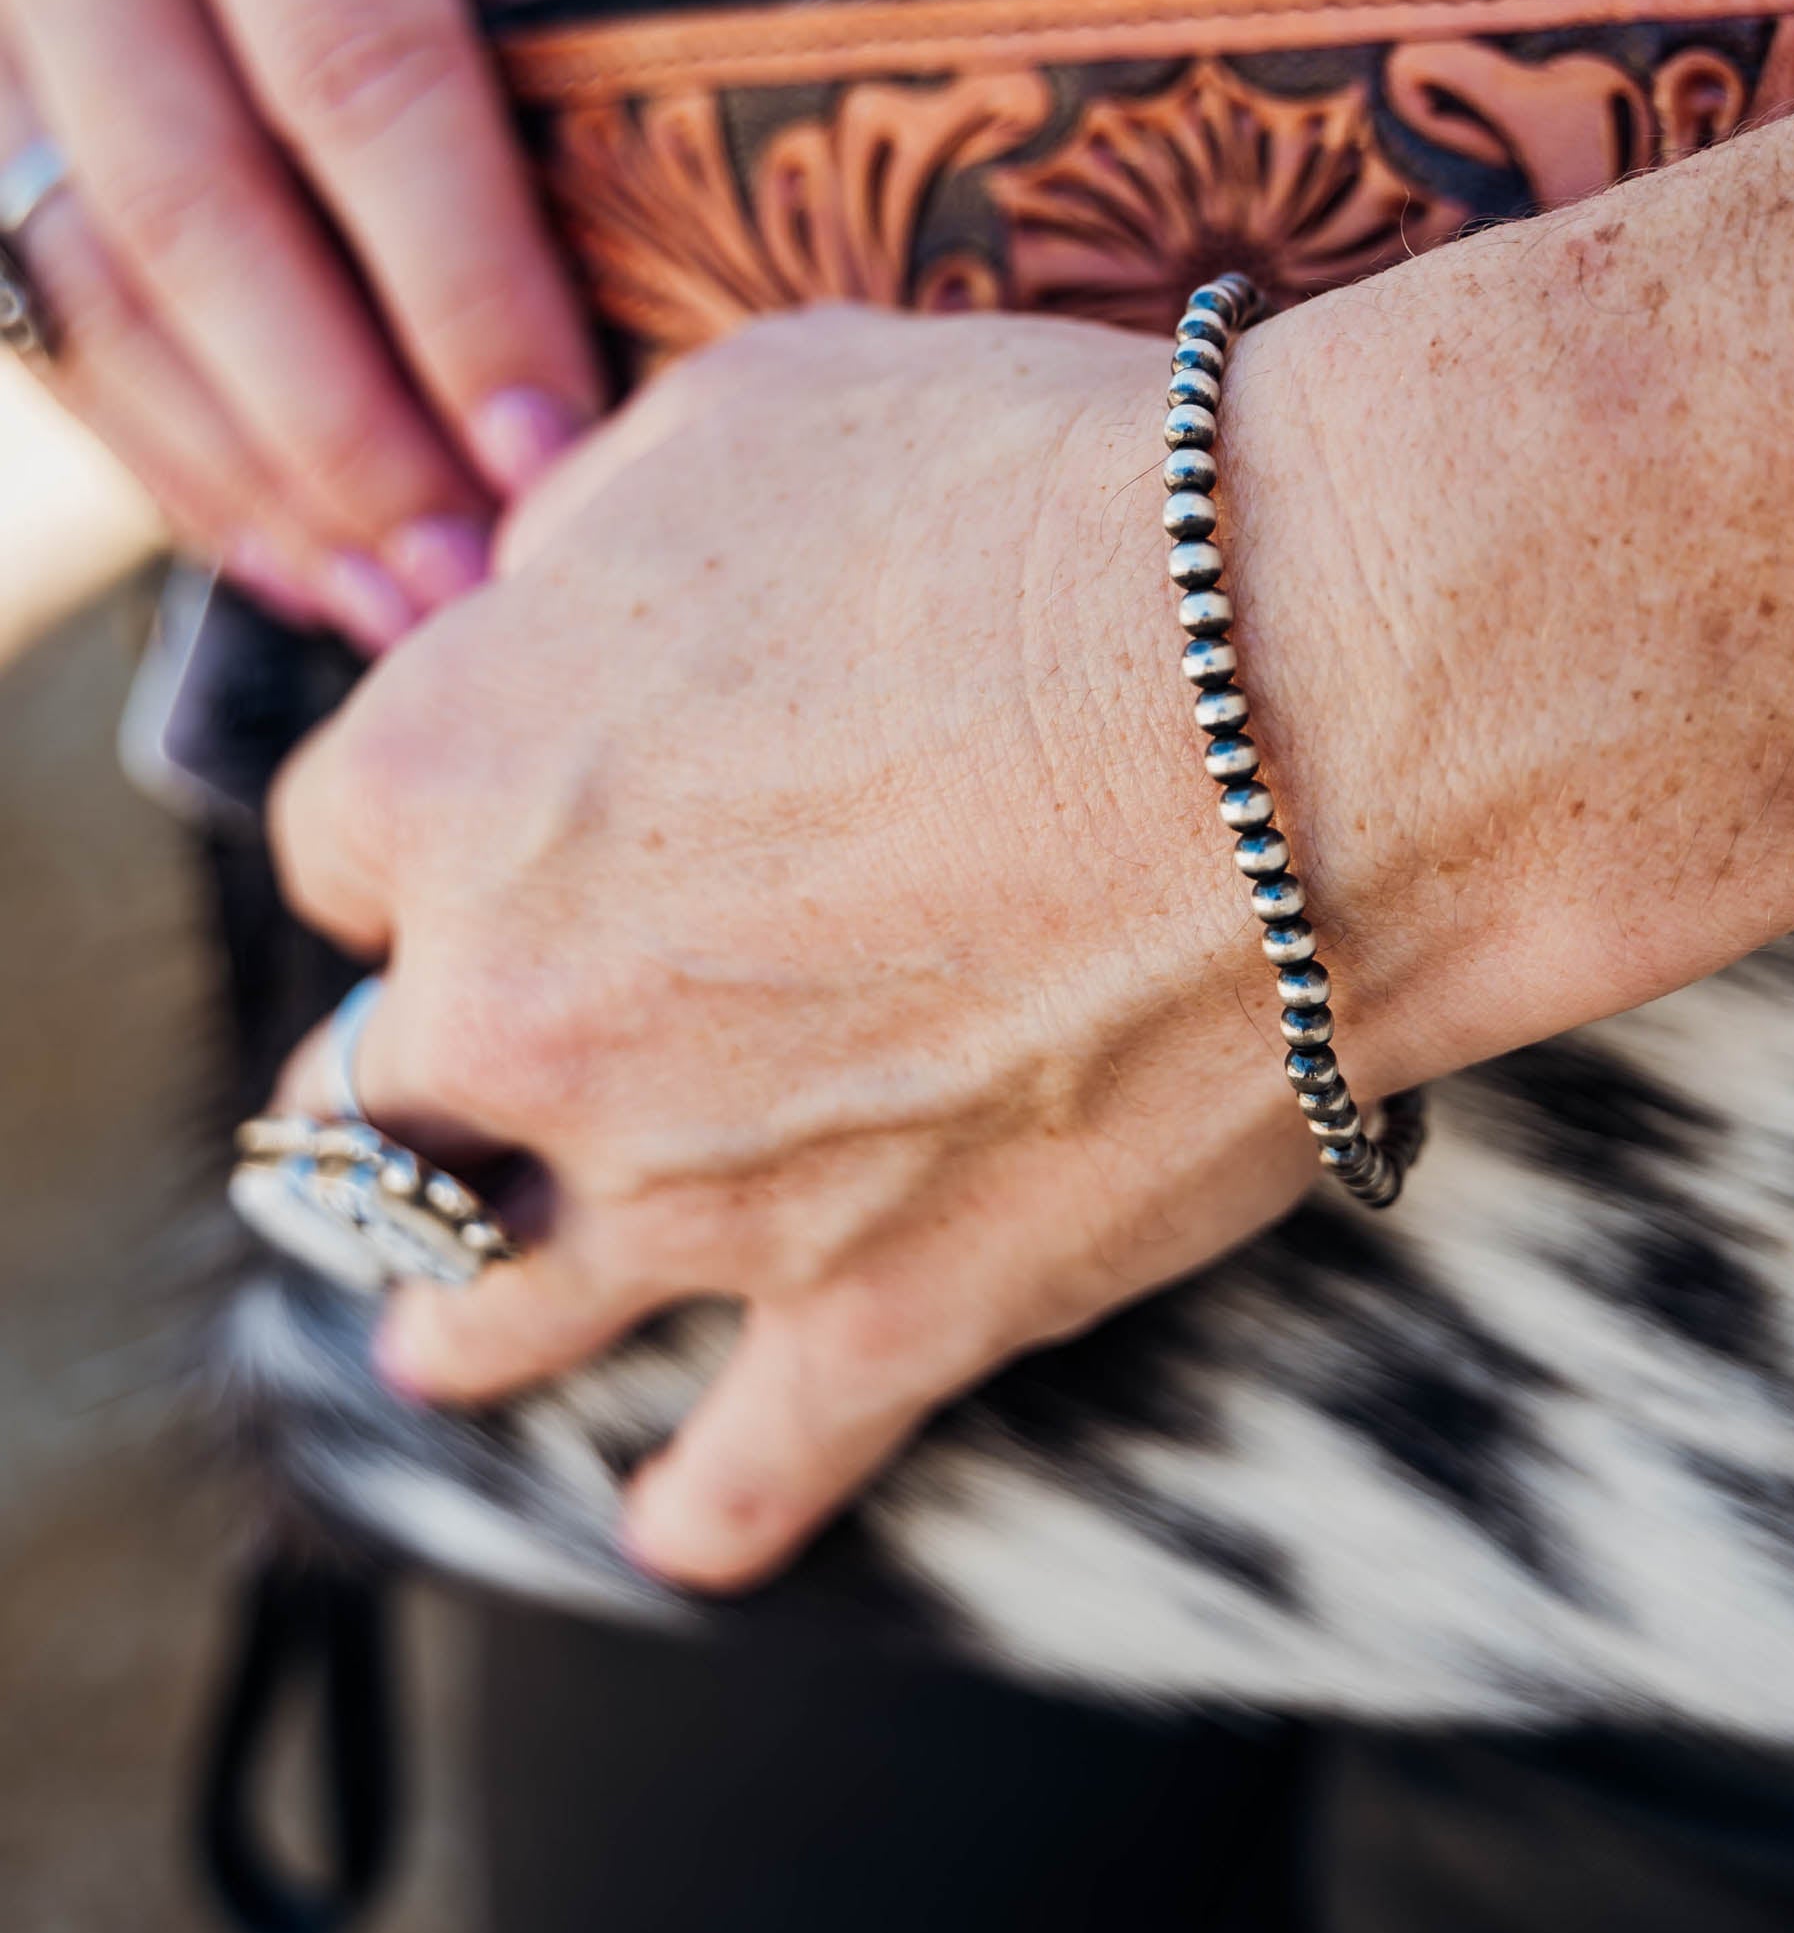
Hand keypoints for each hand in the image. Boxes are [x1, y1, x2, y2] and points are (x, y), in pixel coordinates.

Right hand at [0, 0, 659, 645]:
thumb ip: (578, 40)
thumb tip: (644, 324)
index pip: (358, 76)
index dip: (460, 288)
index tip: (563, 456)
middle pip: (193, 206)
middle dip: (347, 426)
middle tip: (477, 587)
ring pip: (90, 291)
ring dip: (254, 478)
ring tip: (402, 609)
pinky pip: (41, 321)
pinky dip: (175, 458)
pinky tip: (300, 558)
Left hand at [266, 307, 1372, 1584]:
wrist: (1313, 696)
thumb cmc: (1045, 504)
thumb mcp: (754, 410)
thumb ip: (593, 529)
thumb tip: (547, 590)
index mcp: (452, 773)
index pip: (341, 843)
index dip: (434, 823)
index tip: (516, 812)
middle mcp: (524, 1010)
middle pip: (374, 1086)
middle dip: (418, 1065)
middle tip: (467, 1063)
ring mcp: (692, 1194)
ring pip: (482, 1305)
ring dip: (454, 1309)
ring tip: (437, 1337)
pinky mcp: (885, 1317)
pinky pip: (746, 1473)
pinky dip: (707, 1504)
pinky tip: (679, 1522)